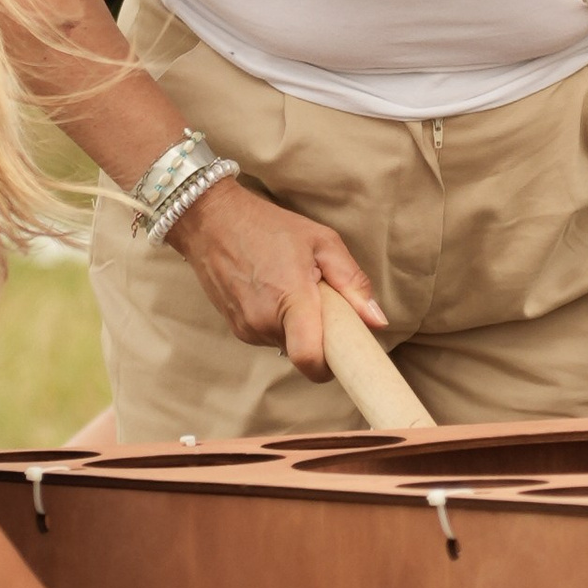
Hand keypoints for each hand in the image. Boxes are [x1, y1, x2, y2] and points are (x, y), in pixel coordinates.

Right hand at [171, 176, 385, 375]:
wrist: (211, 220)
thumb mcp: (321, 241)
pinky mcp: (235, 327)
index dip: (330, 367)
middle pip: (304, 351)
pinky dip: (278, 321)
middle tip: (318, 297)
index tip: (343, 354)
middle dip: (318, 333)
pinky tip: (271, 289)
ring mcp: (245, 327)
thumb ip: (352, 282)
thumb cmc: (269, 226)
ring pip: (286, 343)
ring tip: (289, 286)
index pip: (309, 359)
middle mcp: (263, 321)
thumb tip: (377, 321)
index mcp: (290, 299)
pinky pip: (268, 335)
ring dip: (296, 325)